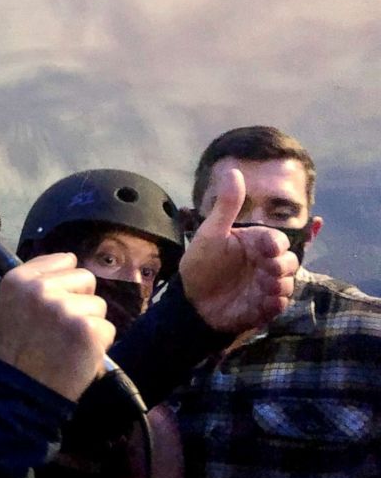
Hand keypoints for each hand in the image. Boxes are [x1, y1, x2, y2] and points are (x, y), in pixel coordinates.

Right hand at [0, 253, 115, 401]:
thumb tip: (72, 261)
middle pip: (85, 278)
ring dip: (89, 325)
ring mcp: (65, 308)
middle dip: (80, 301)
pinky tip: (77, 355)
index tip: (53, 304)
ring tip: (67, 344)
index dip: (64, 284)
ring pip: (98, 305)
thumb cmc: (19, 350)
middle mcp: (41, 289)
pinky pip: (108, 328)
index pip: (64, 260)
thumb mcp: (13, 305)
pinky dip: (98, 345)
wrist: (21, 391)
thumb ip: (38, 281)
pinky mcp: (87, 329)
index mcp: (19, 279)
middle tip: (61, 327)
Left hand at [180, 168, 297, 332]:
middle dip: (281, 266)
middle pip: (289, 261)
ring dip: (278, 285)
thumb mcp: (211, 233)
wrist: (190, 301)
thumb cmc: (200, 264)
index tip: (268, 249)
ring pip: (288, 283)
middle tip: (266, 270)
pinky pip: (279, 305)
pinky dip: (275, 304)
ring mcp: (266, 286)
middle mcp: (265, 263)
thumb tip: (233, 170)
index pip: (277, 240)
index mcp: (255, 243)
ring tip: (261, 288)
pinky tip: (263, 303)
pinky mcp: (263, 307)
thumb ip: (226, 205)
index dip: (275, 244)